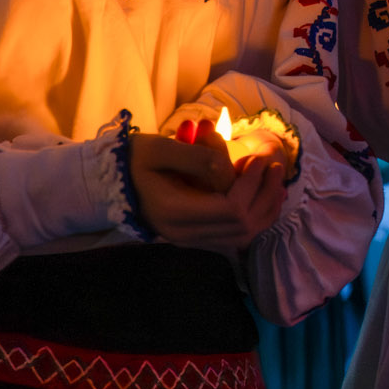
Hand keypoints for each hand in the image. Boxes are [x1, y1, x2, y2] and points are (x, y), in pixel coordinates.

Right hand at [129, 131, 286, 255]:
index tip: (257, 159)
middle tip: (272, 165)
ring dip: (265, 209)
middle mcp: (185, 234)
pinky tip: (264, 197)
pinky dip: (255, 218)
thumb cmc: (134, 161)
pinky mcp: (196, 237)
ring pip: (243, 237)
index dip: (251, 185)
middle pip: (242, 227)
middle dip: (264, 195)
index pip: (230, 209)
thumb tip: (230, 169)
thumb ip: (197, 157)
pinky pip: (234, 237)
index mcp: (176, 213)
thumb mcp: (160, 148)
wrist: (112, 184)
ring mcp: (191, 240)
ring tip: (276, 181)